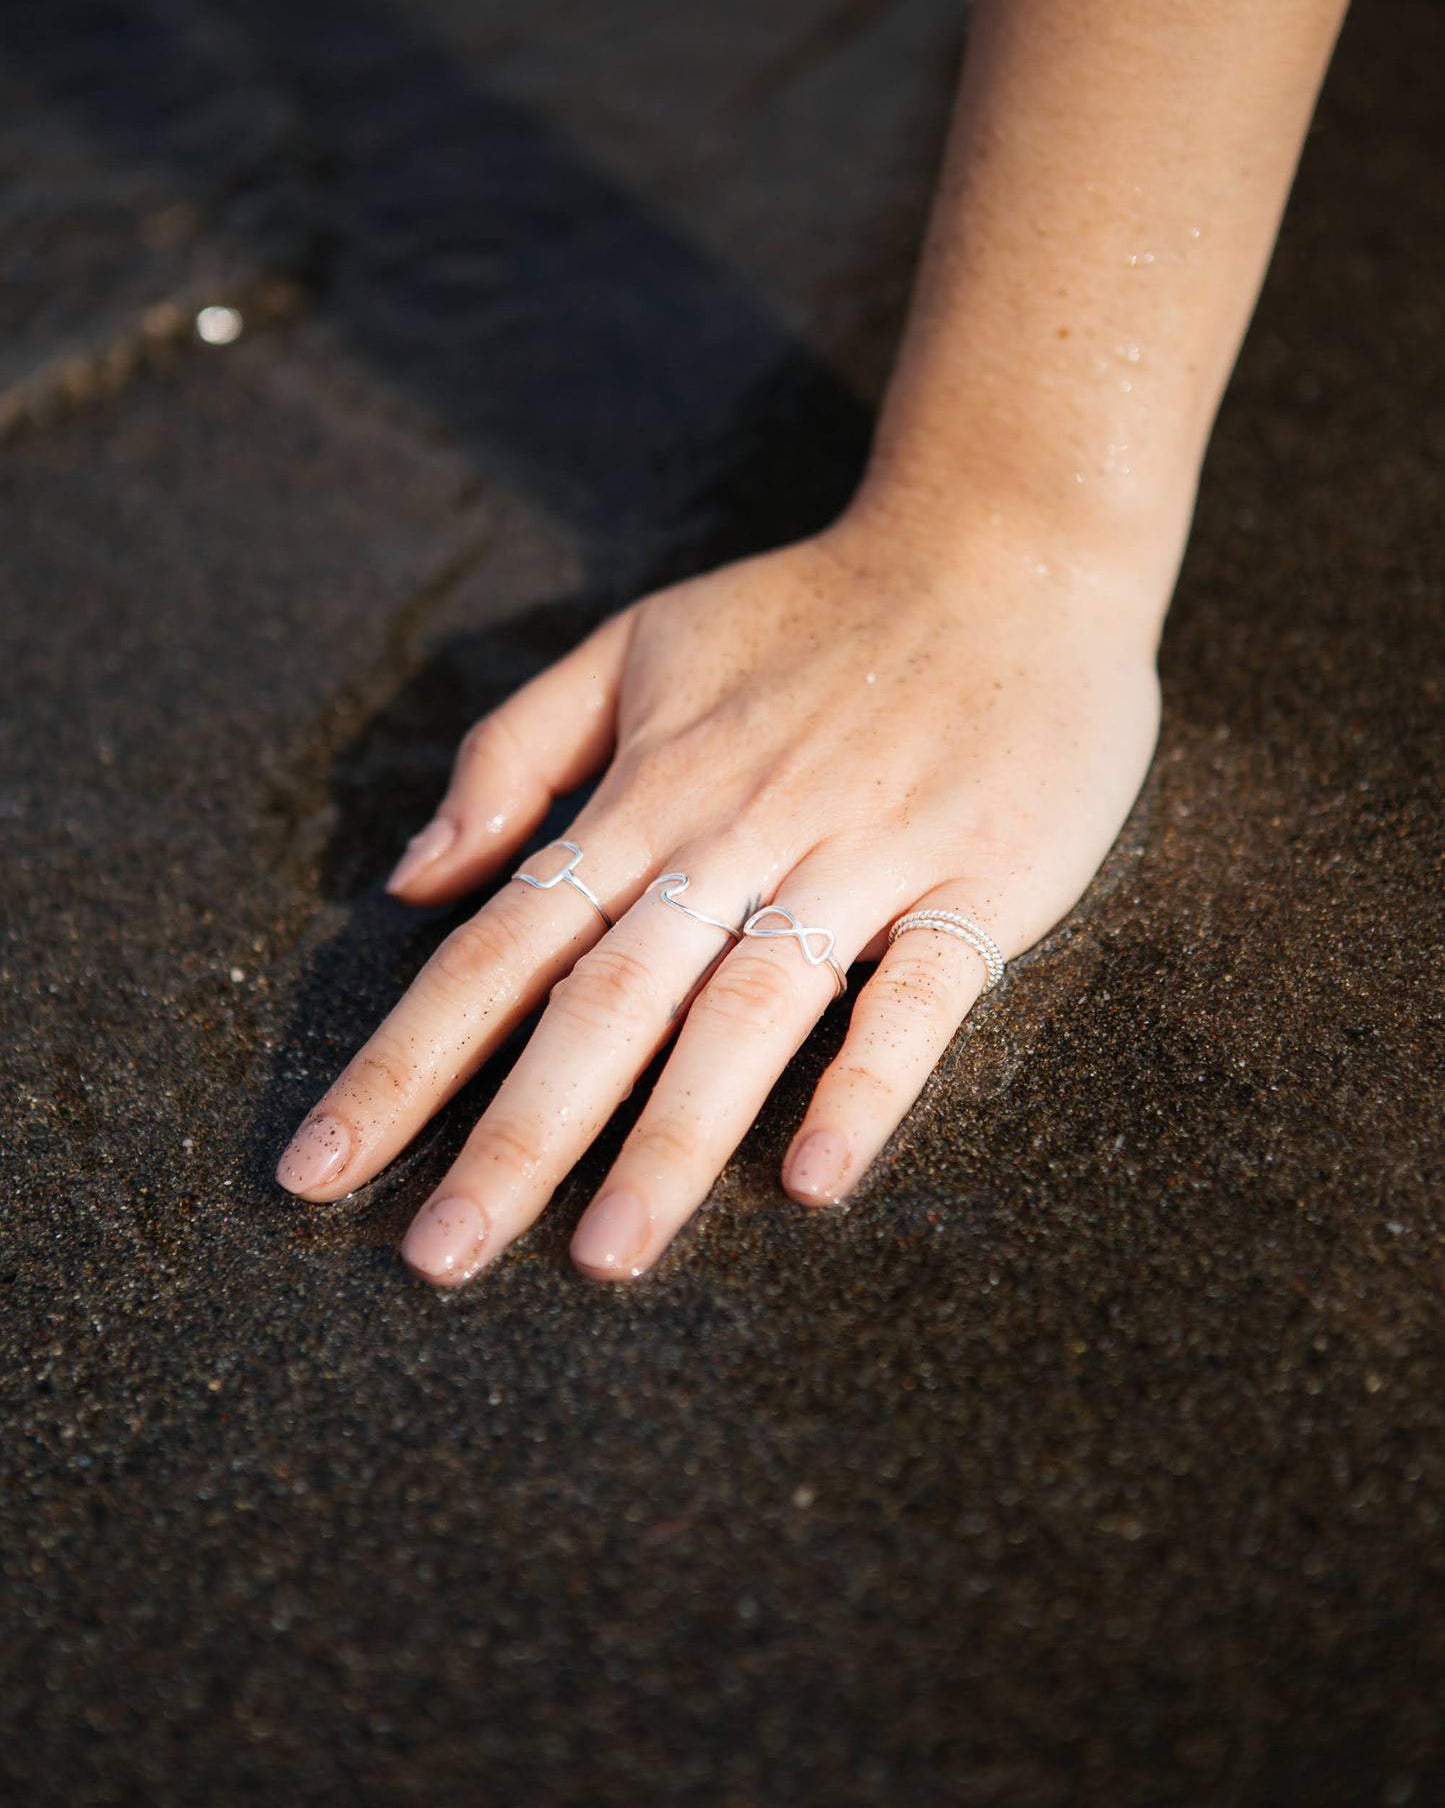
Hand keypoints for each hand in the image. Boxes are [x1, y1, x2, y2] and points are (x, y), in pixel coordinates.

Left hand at [275, 508, 1160, 1281]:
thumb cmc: (811, 613)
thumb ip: (517, 754)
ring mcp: (858, 859)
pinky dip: (866, 1080)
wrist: (1008, 548)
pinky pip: (917, 995)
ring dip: (672, 1138)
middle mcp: (734, 836)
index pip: (500, 947)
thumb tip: (412, 877)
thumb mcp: (636, 644)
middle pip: (603, 1003)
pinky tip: (819, 1177)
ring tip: (607, 1256)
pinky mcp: (976, 879)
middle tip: (436, 1259)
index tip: (318, 1171)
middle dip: (513, 1136)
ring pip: (745, 1012)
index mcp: (647, 794)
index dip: (404, 1061)